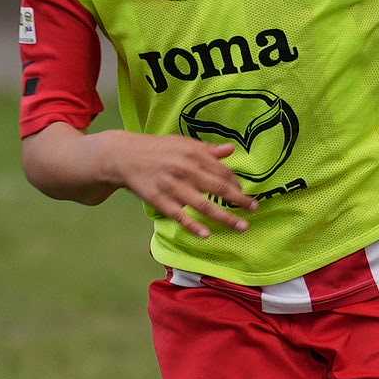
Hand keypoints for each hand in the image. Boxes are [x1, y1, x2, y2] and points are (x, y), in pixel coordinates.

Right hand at [106, 128, 259, 235]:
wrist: (124, 155)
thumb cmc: (158, 150)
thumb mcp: (183, 144)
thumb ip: (207, 150)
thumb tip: (231, 150)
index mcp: (193, 154)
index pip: (223, 171)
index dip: (237, 184)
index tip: (246, 194)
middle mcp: (185, 170)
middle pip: (219, 188)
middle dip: (240, 200)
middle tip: (255, 209)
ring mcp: (172, 187)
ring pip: (203, 205)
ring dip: (225, 217)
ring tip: (242, 227)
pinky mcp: (159, 200)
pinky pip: (180, 216)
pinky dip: (193, 226)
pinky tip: (206, 235)